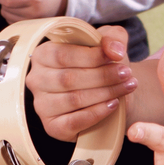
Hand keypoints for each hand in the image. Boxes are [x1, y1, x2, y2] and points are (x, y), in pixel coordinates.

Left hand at [0, 0, 64, 21]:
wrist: (63, 2)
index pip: (9, 1)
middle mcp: (33, 13)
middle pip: (6, 10)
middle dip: (3, 1)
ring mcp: (32, 22)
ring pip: (7, 17)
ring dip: (7, 8)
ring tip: (15, 0)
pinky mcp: (31, 27)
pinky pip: (12, 22)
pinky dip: (11, 14)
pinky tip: (18, 7)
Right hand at [25, 24, 135, 141]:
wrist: (105, 93)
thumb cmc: (100, 65)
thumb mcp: (107, 43)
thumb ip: (113, 38)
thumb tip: (114, 51)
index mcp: (43, 55)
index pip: (63, 55)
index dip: (92, 57)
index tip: (117, 57)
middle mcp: (36, 80)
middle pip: (68, 78)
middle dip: (102, 76)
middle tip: (126, 74)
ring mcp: (42, 105)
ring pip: (73, 99)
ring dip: (105, 93)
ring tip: (127, 87)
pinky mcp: (52, 126)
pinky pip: (73, 121)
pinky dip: (96, 113)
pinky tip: (113, 105)